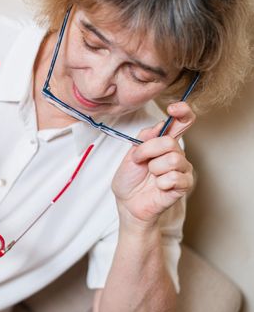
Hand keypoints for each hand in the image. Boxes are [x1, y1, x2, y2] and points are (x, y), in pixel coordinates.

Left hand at [112, 102, 195, 228]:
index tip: (173, 108)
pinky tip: (158, 187)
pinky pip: (175, 178)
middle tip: (139, 161)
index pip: (182, 122)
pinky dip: (161, 183)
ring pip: (172, 160)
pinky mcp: (184, 185)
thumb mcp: (130, 155)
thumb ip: (145, 139)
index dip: (182, 112)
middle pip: (170, 142)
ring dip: (154, 169)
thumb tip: (160, 125)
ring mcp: (182, 169)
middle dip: (148, 151)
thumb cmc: (129, 180)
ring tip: (150, 176)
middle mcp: (176, 153)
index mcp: (164, 143)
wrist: (127, 203)